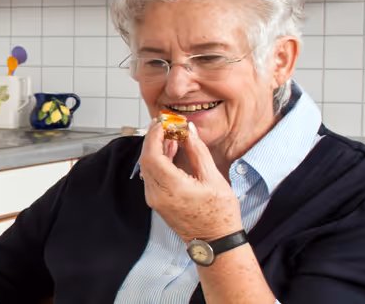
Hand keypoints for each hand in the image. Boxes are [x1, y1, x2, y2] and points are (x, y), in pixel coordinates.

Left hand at [139, 119, 242, 241]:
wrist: (215, 242)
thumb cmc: (219, 214)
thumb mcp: (213, 178)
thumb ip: (197, 152)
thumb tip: (189, 131)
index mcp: (171, 188)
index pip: (152, 155)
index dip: (154, 136)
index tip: (162, 122)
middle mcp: (157, 195)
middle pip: (145, 160)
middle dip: (153, 139)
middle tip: (164, 125)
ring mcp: (155, 200)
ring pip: (146, 168)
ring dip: (155, 150)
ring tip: (170, 134)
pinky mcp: (157, 202)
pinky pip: (152, 177)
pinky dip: (158, 162)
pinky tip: (170, 151)